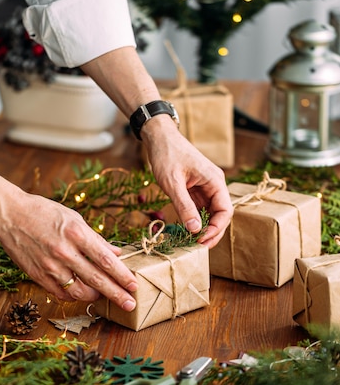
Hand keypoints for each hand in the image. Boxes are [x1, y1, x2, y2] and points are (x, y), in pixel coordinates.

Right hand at [0, 150, 137, 310]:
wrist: (10, 215)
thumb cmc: (44, 212)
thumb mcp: (74, 218)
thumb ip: (96, 238)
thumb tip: (116, 253)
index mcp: (77, 234)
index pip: (106, 261)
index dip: (122, 276)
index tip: (134, 286)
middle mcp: (65, 252)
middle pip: (97, 279)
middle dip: (116, 294)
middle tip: (130, 304)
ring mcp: (50, 266)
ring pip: (79, 291)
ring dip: (95, 297)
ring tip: (104, 297)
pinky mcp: (38, 275)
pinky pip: (61, 293)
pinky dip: (74, 296)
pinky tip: (81, 293)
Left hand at [142, 117, 232, 247]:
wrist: (159, 138)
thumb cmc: (166, 155)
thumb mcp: (172, 183)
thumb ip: (184, 206)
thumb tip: (195, 230)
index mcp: (215, 180)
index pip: (225, 210)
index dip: (216, 228)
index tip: (201, 240)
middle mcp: (214, 184)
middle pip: (221, 214)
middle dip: (212, 232)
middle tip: (198, 246)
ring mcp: (206, 187)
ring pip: (211, 213)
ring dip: (204, 228)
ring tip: (191, 241)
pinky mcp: (196, 189)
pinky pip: (201, 208)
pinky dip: (196, 220)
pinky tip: (187, 230)